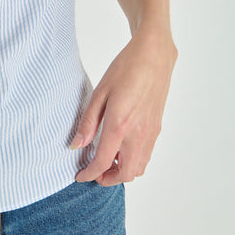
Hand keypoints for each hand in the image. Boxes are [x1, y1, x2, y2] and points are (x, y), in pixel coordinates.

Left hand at [71, 28, 176, 185]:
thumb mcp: (100, 92)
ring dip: (123, 171)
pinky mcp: (157, 128)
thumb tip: (76, 144)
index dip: (89, 174)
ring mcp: (151, 133)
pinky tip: (122, 147)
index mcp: (120, 125)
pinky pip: (146, 155)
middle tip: (94, 172)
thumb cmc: (126, 69)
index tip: (80, 176)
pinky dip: (134, 161)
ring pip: (140, 168)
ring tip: (107, 160)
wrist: (154, 56)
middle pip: (126, 173)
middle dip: (108, 178)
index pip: (104, 162)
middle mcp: (138, 134)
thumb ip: (88, 121)